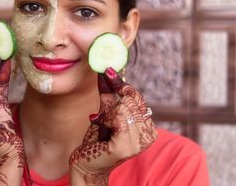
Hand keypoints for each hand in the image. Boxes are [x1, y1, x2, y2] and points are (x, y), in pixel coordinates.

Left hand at [69, 67, 156, 185]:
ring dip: (108, 116)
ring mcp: (138, 143)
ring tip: (104, 128)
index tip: (108, 71)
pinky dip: (106, 121)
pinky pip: (117, 119)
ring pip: (122, 108)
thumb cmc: (97, 141)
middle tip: (105, 120)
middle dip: (112, 107)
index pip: (138, 97)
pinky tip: (103, 132)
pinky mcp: (124, 147)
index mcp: (148, 127)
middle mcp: (148, 135)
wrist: (87, 165)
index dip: (123, 85)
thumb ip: (109, 95)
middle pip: (130, 101)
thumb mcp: (105, 114)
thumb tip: (107, 71)